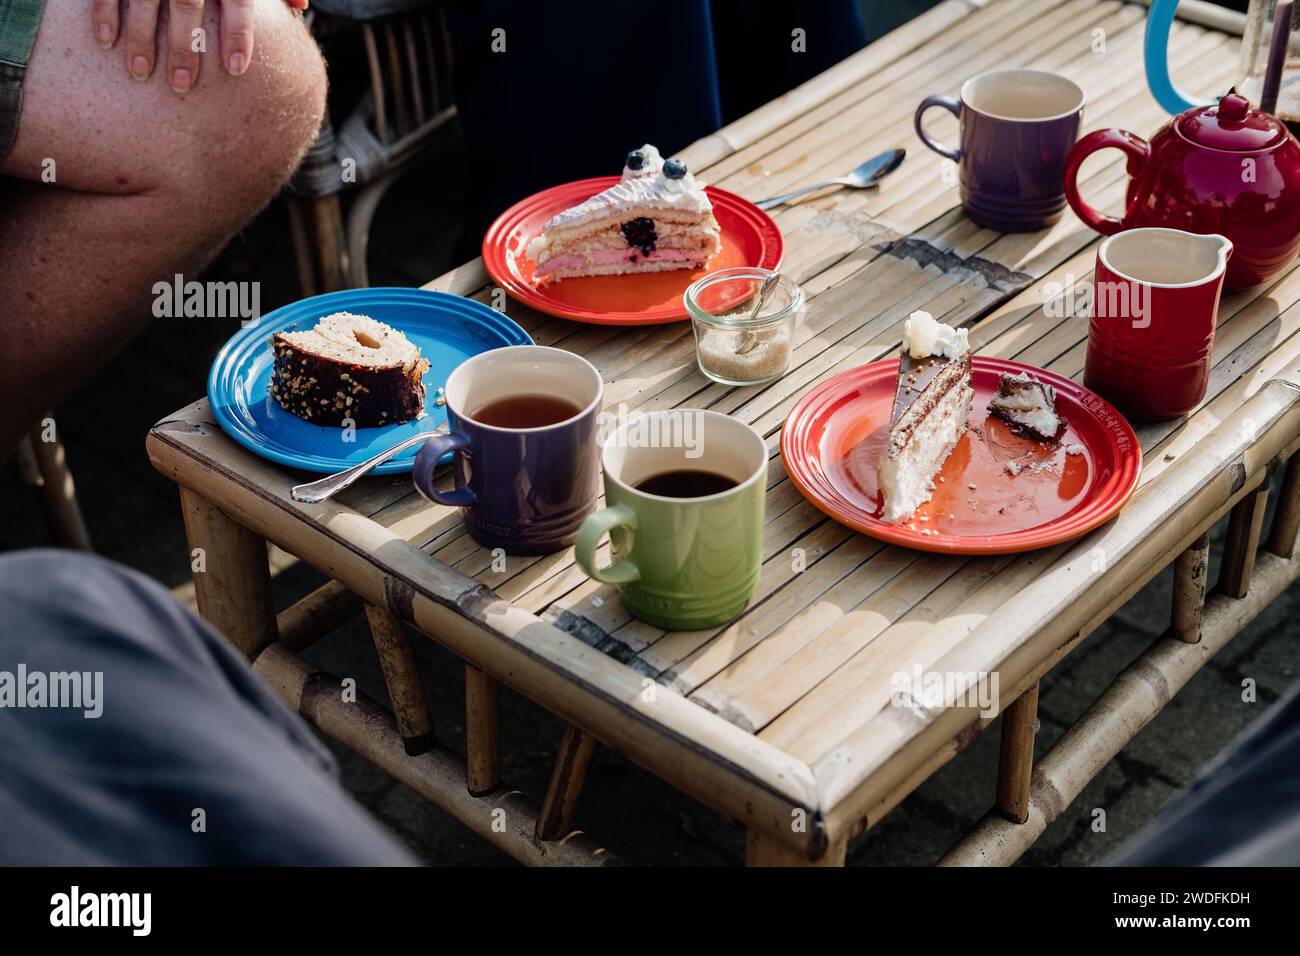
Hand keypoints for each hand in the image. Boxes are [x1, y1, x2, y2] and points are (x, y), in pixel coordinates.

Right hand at [93, 0, 309, 93]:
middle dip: (183, 47)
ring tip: (141, 73)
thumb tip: (301, 5)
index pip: (235, 0)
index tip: (236, 68)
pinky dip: (105, 12)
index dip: (237, 33)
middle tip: (182, 87)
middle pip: (186, 5)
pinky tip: (106, 42)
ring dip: (139, 38)